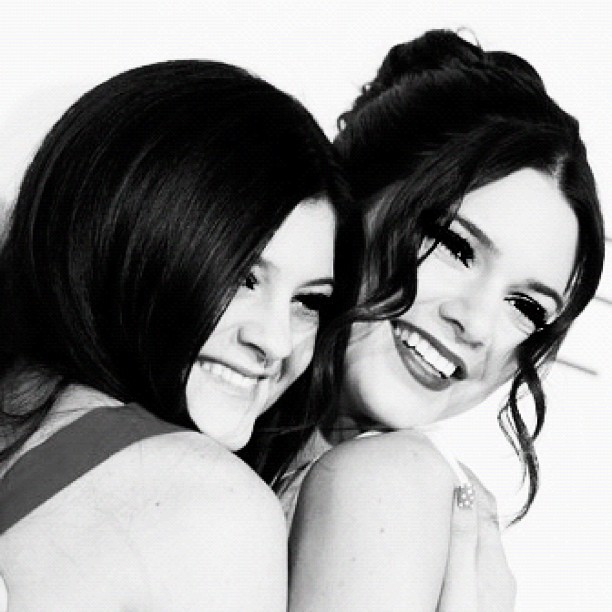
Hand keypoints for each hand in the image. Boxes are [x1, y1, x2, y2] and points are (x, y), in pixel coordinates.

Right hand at [437, 474, 515, 611]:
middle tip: (439, 470)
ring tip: (439, 501)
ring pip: (482, 535)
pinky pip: (479, 553)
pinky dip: (465, 537)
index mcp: (492, 559)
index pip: (483, 503)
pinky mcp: (492, 596)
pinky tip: (449, 543)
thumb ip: (462, 540)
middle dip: (465, 490)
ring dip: (464, 514)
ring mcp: (498, 583)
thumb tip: (464, 493)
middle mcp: (500, 568)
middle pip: (485, 516)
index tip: (445, 456)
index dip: (465, 475)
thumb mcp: (458, 584)